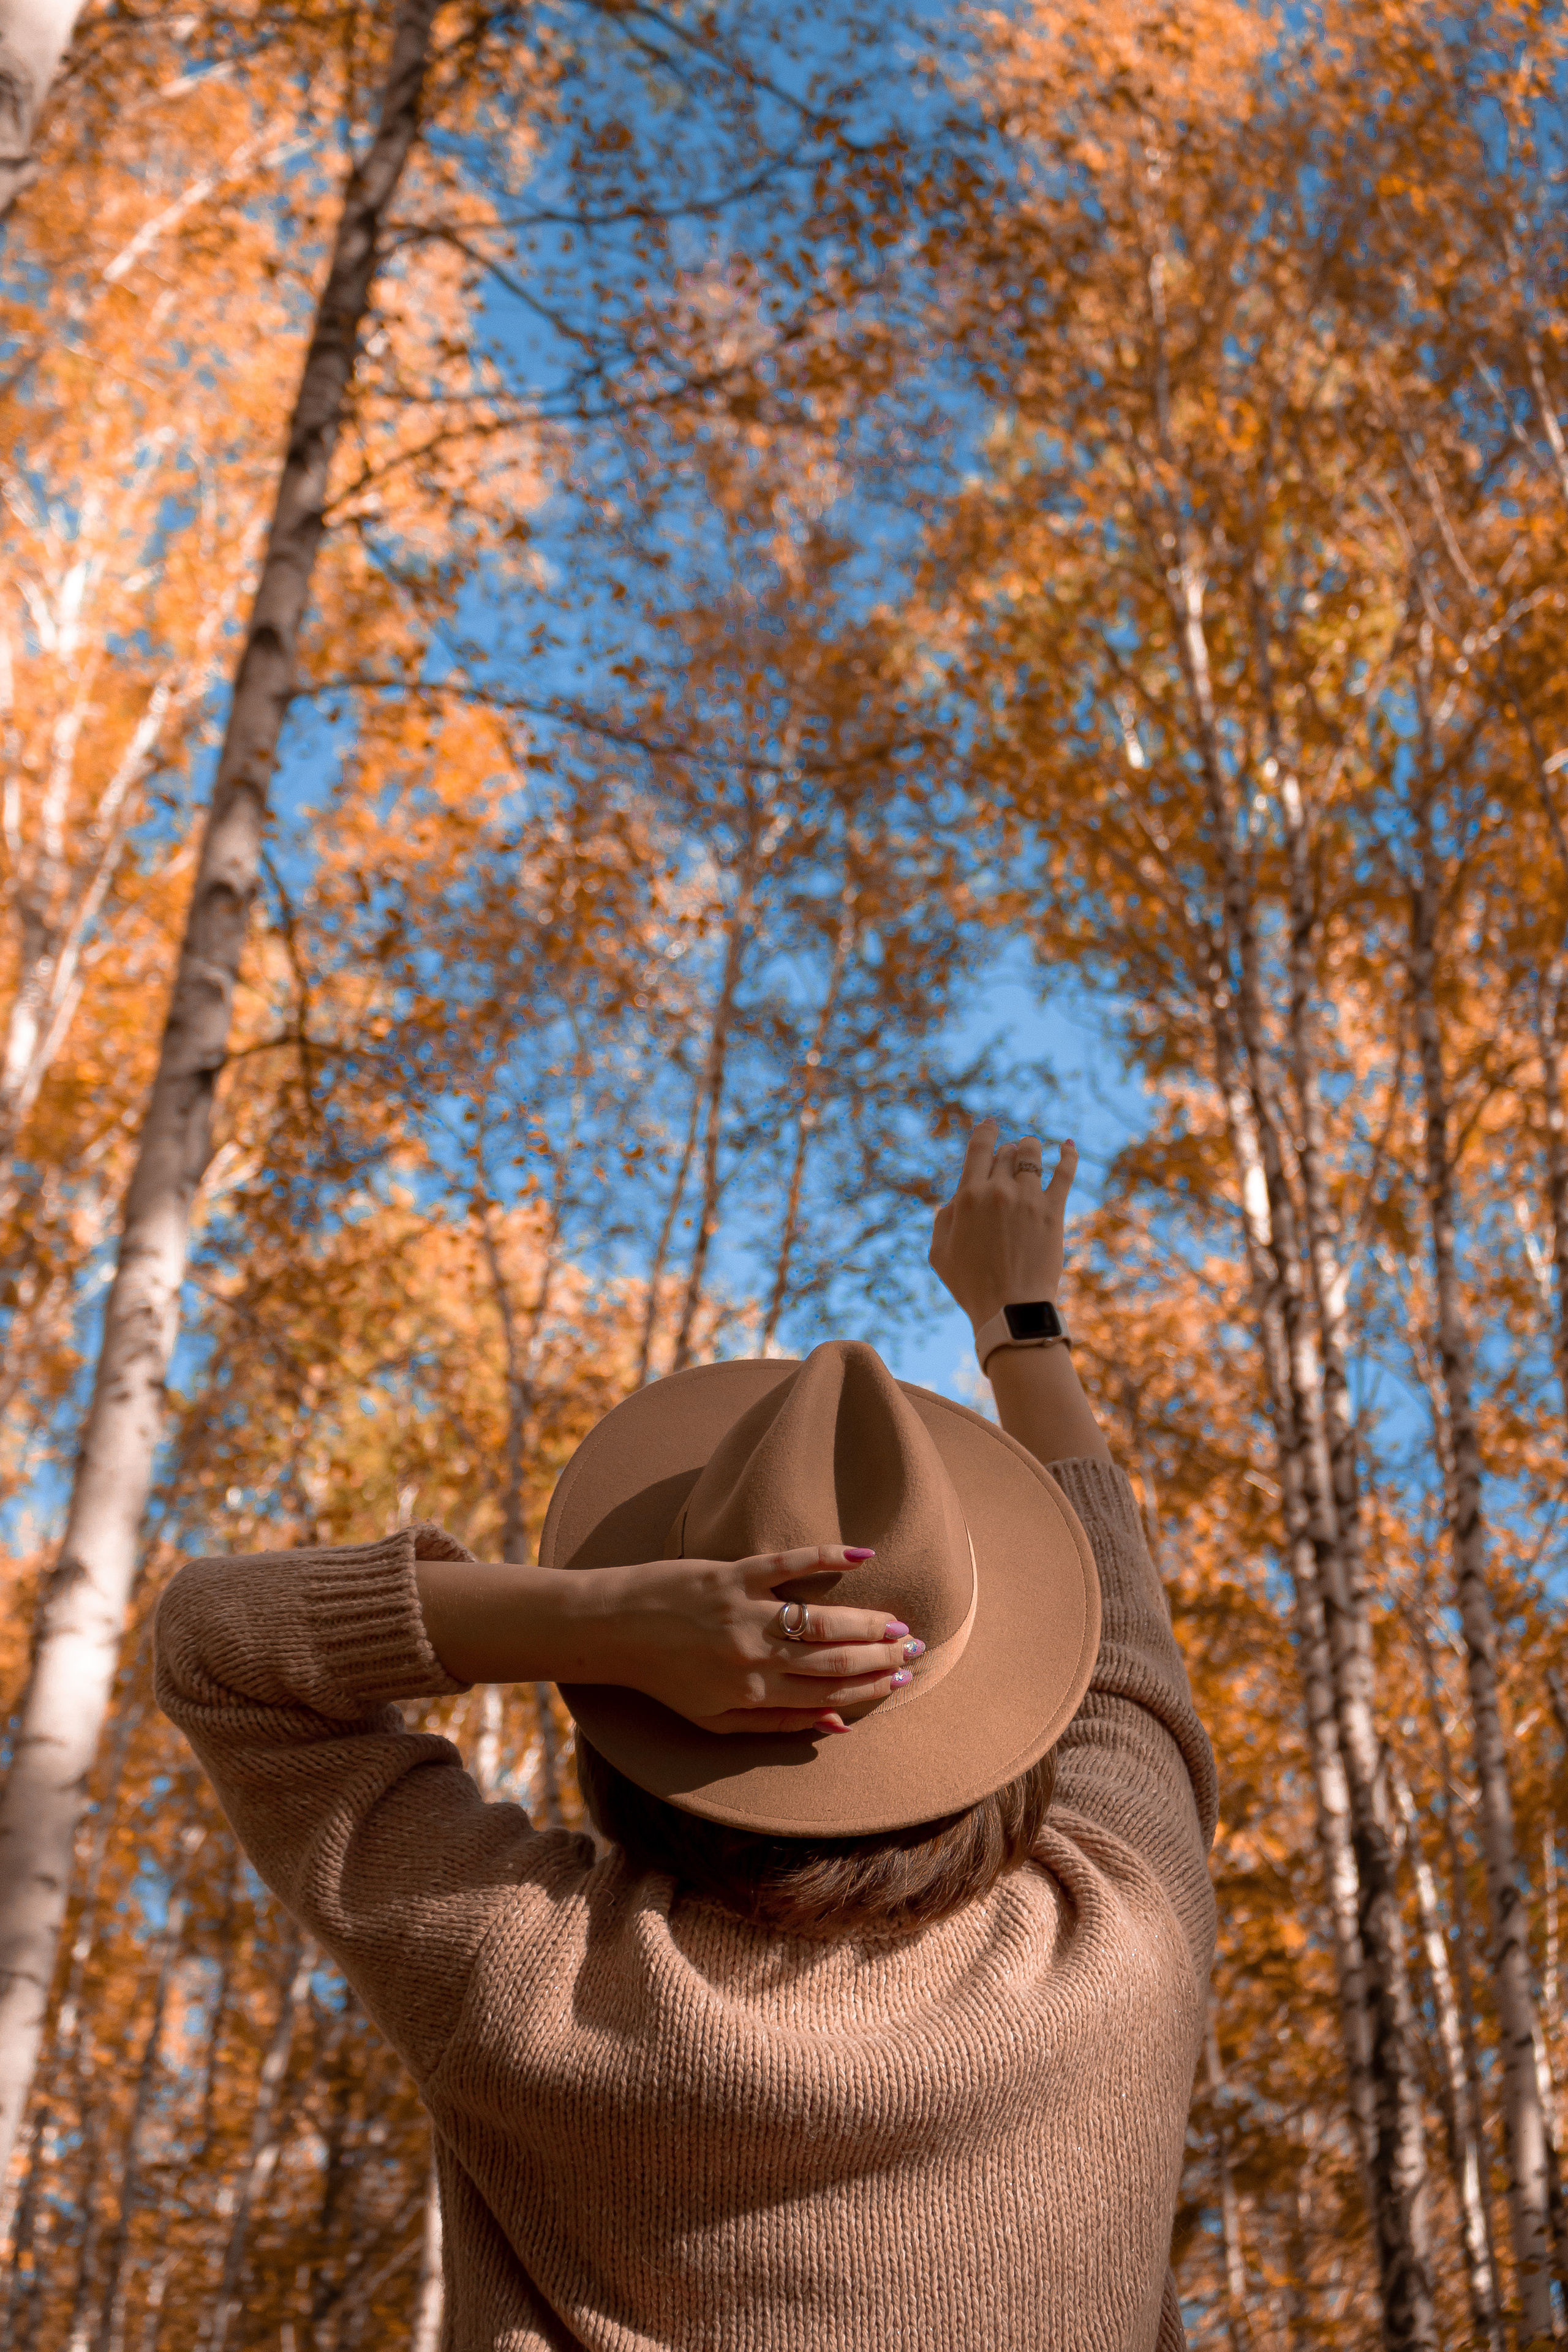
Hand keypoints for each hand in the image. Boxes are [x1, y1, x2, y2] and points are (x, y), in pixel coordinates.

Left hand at [597, 1544, 922, 1735]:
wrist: (613, 1630)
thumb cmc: (666, 1678)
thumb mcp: (717, 1719)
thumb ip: (778, 1722)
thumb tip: (837, 1724)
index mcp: (750, 1692)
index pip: (827, 1691)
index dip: (869, 1687)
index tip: (900, 1679)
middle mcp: (752, 1654)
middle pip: (833, 1657)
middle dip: (880, 1655)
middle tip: (915, 1649)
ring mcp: (743, 1611)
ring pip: (821, 1618)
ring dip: (866, 1621)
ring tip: (898, 1622)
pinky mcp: (731, 1573)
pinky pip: (788, 1563)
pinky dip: (827, 1558)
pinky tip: (863, 1556)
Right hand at [929, 1118, 1077, 1329]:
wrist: (1010, 1309)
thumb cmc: (971, 1286)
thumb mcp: (939, 1253)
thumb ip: (943, 1219)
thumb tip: (954, 1199)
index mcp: (967, 1197)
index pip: (979, 1148)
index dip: (985, 1131)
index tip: (990, 1124)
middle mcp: (998, 1191)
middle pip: (1006, 1152)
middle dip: (1006, 1153)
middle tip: (1008, 1163)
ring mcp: (1028, 1199)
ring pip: (1032, 1154)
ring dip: (1030, 1149)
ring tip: (1032, 1150)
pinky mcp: (1053, 1212)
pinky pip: (1064, 1172)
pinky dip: (1068, 1155)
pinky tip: (1068, 1145)